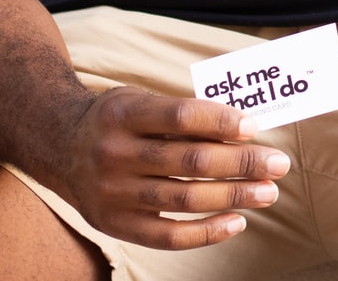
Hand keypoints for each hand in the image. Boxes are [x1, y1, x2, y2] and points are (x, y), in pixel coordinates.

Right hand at [52, 86, 291, 248]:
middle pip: (190, 161)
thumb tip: (244, 132)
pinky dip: (206, 232)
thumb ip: (182, 115)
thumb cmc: (118, 119)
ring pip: (184, 199)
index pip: (182, 116)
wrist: (58, 145)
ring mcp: (111, 193)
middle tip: (279, 164)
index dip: (222, 121)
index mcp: (124, 113)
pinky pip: (167, 237)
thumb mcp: (141, 100)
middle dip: (242, 164)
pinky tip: (237, 222)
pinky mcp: (113, 224)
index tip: (254, 127)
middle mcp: (113, 153)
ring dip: (234, 197)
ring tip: (267, 192)